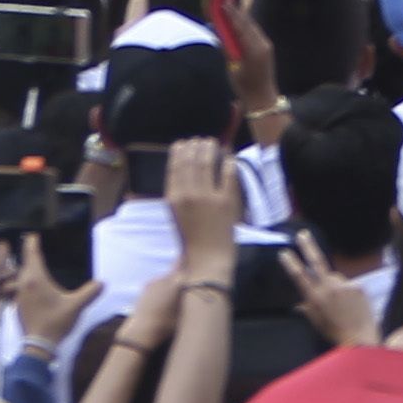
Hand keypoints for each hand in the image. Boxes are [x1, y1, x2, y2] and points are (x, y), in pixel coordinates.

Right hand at [165, 131, 234, 271]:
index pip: (175, 166)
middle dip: (196, 146)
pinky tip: (229, 158)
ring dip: (211, 149)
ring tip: (213, 143)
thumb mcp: (176, 215)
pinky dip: (229, 162)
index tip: (184, 143)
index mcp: (173, 199)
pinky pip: (228, 173)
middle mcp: (188, 194)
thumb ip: (178, 193)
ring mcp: (208, 197)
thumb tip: (184, 168)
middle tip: (201, 141)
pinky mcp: (227, 201)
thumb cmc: (191, 240)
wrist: (207, 261)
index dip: (180, 151)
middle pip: (191, 160)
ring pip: (208, 162)